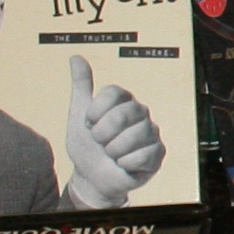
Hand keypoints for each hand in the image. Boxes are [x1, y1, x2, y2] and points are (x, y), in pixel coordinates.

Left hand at [63, 53, 161, 206]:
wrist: (91, 177)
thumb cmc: (87, 145)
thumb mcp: (79, 114)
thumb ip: (81, 85)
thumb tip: (75, 56)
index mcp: (123, 101)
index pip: (113, 92)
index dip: (96, 111)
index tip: (89, 123)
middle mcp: (140, 113)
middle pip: (122, 115)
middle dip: (102, 134)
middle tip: (100, 142)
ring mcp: (151, 133)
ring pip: (133, 136)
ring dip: (113, 150)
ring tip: (111, 154)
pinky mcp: (157, 154)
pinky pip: (144, 155)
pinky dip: (126, 163)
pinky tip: (122, 164)